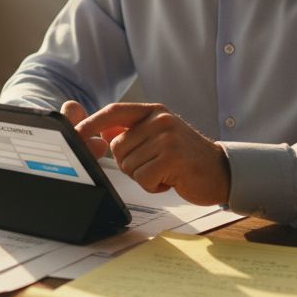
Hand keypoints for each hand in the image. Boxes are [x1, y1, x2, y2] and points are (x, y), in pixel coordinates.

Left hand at [75, 102, 230, 205]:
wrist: (221, 171)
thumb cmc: (185, 157)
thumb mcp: (158, 136)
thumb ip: (130, 132)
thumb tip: (98, 132)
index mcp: (153, 111)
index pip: (113, 112)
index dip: (91, 124)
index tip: (76, 135)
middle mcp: (160, 119)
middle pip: (117, 148)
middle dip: (131, 164)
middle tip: (156, 165)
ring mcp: (167, 137)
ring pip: (128, 165)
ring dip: (144, 176)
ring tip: (165, 171)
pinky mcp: (172, 157)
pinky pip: (142, 178)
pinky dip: (153, 186)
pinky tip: (171, 179)